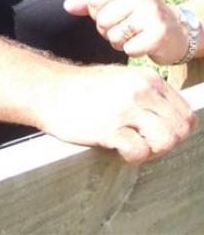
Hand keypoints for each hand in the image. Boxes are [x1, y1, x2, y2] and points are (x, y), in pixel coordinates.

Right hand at [40, 62, 196, 163]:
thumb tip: (169, 118)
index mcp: (148, 79)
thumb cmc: (82, 88)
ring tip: (132, 145)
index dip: (175, 129)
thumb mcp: (121, 79)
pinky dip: (132, 156)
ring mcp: (127, 108)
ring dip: (152, 150)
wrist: (49, 89)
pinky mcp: (110, 127)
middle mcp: (141, 91)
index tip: (155, 132)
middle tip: (143, 142)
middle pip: (179, 130)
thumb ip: (147, 94)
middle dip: (165, 143)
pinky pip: (139, 151)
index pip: (185, 113)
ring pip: (166, 141)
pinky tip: (117, 147)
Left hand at [63, 0, 189, 64]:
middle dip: (107, 30)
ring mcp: (151, 14)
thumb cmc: (139, 16)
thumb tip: (65, 6)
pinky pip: (129, 49)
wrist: (177, 30)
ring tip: (131, 36)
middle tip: (122, 29)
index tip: (111, 15)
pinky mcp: (158, 34)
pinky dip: (132, 50)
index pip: (93, 1)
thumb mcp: (117, 3)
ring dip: (118, 42)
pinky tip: (141, 44)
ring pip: (114, 36)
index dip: (96, 14)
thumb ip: (89, 4)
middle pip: (102, 20)